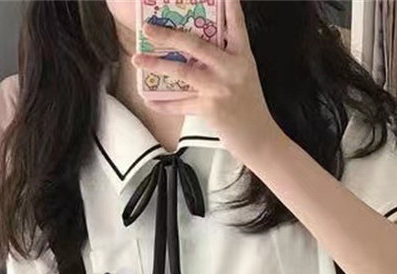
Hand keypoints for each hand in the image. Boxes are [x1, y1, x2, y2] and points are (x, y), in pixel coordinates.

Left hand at [131, 0, 278, 163]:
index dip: (229, 6)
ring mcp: (219, 88)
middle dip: (169, 35)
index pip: (235, 25)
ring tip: (137, 59)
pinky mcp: (210, 109)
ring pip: (183, 71)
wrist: (259, 138)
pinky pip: (180, 104)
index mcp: (241, 57)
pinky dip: (163, 103)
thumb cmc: (249, 108)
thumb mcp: (244, 77)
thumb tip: (195, 54)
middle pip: (196, 45)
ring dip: (157, 64)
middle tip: (149, 29)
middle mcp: (231, 68)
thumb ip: (225, 62)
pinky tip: (149, 100)